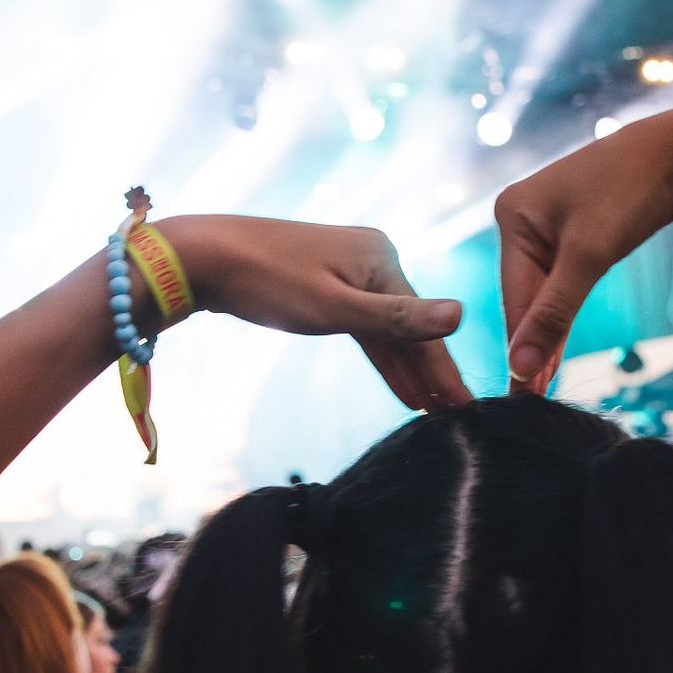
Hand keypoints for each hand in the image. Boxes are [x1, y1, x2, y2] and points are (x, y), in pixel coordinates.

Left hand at [160, 215, 470, 410]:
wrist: (203, 256)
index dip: (445, 368)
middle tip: (456, 417)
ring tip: (431, 409)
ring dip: (407, 368)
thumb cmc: (267, 282)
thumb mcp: (334, 308)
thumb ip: (397, 320)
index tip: (469, 406)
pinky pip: (364, 323)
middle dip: (430, 371)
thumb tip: (461, 315)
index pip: (424, 323)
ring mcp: (349, 269)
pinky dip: (379, 354)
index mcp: (382, 258)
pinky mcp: (326, 282)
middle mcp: (372, 258)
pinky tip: (398, 384)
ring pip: (386, 327)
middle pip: (409, 324)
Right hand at [493, 110, 672, 389]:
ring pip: (545, 290)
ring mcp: (549, 223)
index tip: (521, 395)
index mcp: (511, 214)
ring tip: (545, 384)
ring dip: (549, 331)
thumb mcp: (589, 256)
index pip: (513, 295)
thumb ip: (554, 314)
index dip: (522, 346)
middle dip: (535, 342)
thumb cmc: (632, 192)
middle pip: (525, 294)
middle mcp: (522, 217)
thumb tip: (521, 368)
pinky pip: (563, 279)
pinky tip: (559, 347)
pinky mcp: (576, 229)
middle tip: (535, 399)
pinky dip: (564, 309)